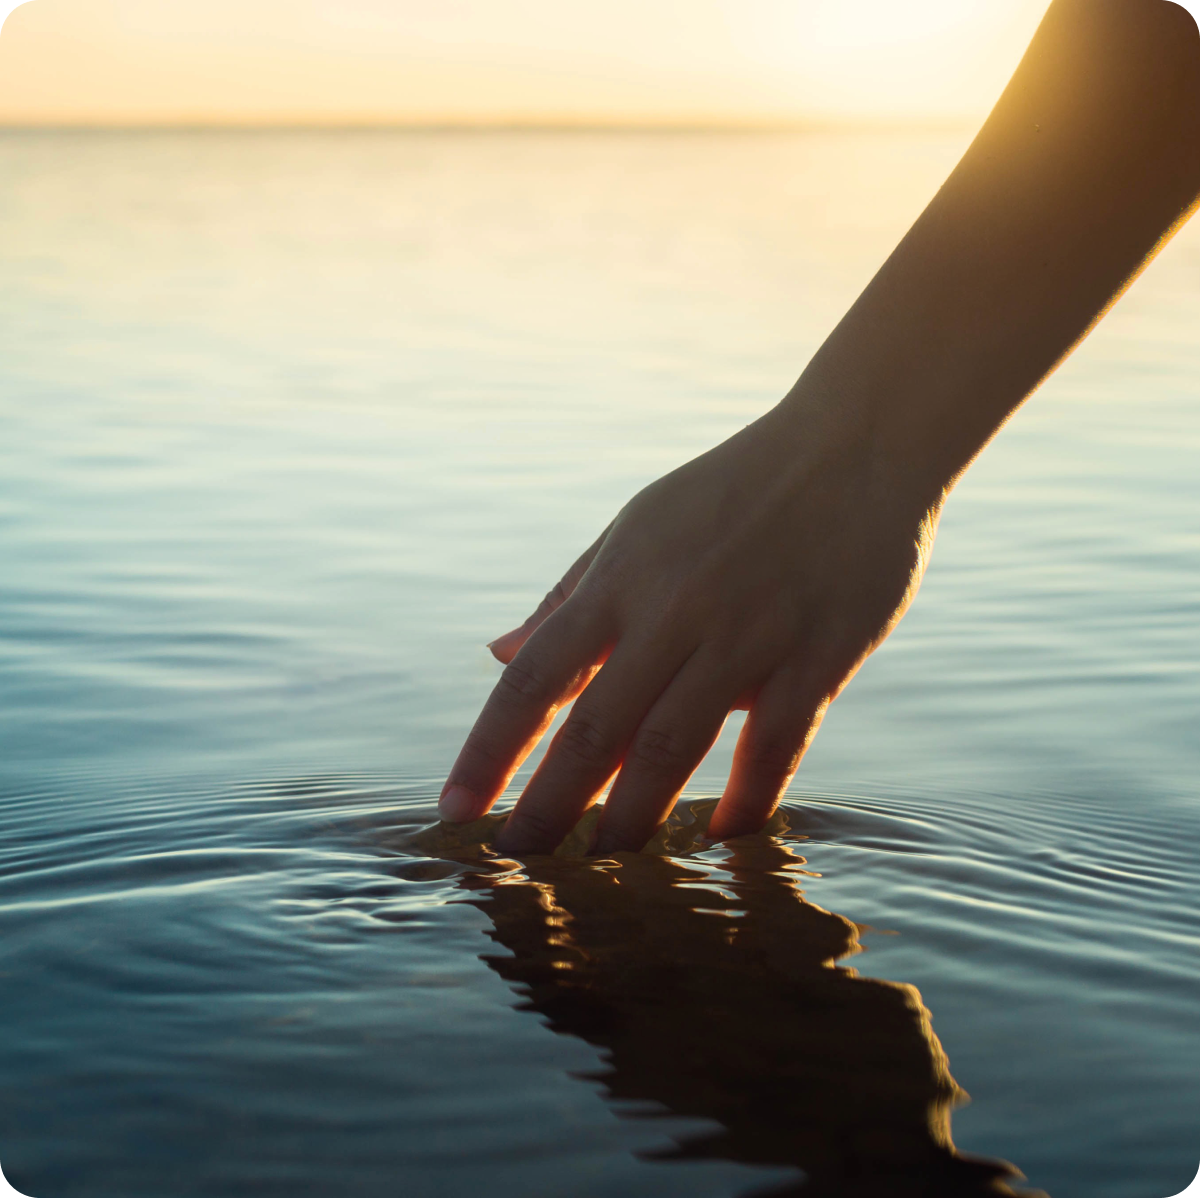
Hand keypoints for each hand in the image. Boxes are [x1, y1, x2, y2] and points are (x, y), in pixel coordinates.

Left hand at [439, 389, 942, 854]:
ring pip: (675, 746)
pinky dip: (746, 799)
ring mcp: (748, 634)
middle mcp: (674, 610)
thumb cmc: (730, 491)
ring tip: (603, 866)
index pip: (534, 677)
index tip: (451, 810)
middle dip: (548, 805)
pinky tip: (718, 839)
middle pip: (595, 729)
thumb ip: (568, 597)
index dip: (488, 750)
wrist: (854, 445)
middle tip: (515, 863)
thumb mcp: (635, 526)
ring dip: (632, 817)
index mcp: (620, 578)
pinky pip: (777, 745)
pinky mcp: (819, 656)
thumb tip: (497, 653)